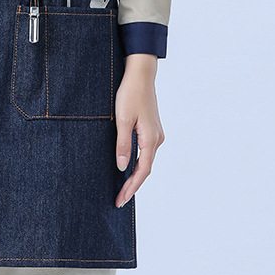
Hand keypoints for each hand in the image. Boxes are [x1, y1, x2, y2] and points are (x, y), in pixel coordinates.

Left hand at [114, 54, 164, 207]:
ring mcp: (155, 134)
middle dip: (132, 185)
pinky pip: (145, 151)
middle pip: (145, 169)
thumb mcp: (122, 120)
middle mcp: (156, 139)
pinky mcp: (151, 129)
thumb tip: (121, 167)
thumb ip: (122, 144)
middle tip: (118, 200)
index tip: (121, 200)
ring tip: (121, 188)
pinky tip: (127, 167)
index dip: (131, 187)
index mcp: (150, 139)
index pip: (142, 171)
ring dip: (134, 175)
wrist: (140, 74)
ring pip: (145, 160)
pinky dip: (136, 163)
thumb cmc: (130, 94)